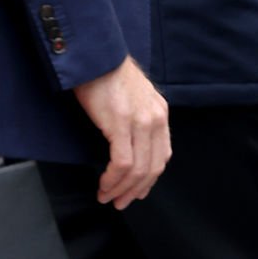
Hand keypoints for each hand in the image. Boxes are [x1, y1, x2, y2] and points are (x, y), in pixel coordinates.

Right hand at [74, 56, 170, 208]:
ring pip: (138, 169)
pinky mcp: (121, 123)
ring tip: (107, 197)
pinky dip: (113, 179)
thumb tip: (128, 146)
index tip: (137, 192)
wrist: (95, 55)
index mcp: (160, 113)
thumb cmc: (106, 75)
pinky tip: (104, 184)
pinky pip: (122, 162)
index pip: (162, 156)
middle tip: (120, 203)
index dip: (149, 179)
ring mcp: (140, 121)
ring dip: (121, 189)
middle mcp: (155, 119)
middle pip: (152, 167)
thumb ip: (137, 120)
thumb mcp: (133, 98)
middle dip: (136, 191)